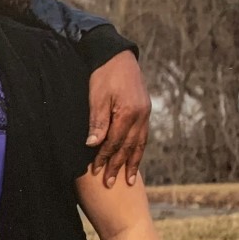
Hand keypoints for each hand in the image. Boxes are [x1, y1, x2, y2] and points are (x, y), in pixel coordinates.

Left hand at [86, 50, 150, 186]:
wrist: (117, 56)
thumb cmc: (103, 75)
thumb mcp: (96, 97)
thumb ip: (97, 122)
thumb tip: (93, 145)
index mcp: (128, 113)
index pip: (114, 142)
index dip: (104, 158)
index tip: (95, 172)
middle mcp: (140, 115)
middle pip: (128, 147)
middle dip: (119, 166)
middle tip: (110, 184)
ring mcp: (145, 113)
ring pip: (140, 143)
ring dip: (133, 162)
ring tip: (130, 179)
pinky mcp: (145, 110)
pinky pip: (143, 135)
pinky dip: (139, 149)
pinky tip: (135, 158)